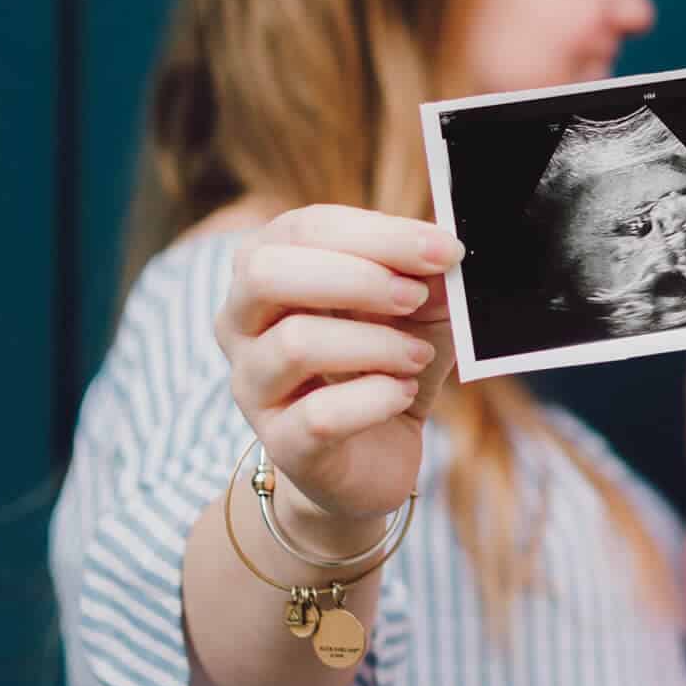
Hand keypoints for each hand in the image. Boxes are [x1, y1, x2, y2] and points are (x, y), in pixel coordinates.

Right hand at [215, 205, 462, 545]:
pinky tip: (402, 393)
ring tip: (417, 356)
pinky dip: (375, 398)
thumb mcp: (416, 309)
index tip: (442, 249)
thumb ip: (426, 274)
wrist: (374, 456)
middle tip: (415, 296)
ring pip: (295, 343)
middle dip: (356, 277)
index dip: (378, 234)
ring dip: (376, 343)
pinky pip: (319, 415)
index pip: (305, 229)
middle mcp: (240, 323)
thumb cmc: (386, 363)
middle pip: (267, 273)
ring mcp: (252, 386)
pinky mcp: (282, 444)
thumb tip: (444, 248)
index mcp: (267, 269)